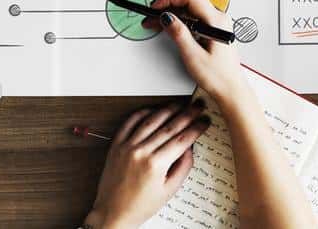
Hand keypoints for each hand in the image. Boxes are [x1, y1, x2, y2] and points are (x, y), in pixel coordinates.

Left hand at [85, 102, 210, 227]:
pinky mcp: (116, 144)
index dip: (196, 128)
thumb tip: (189, 148)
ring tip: (178, 105)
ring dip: (166, 110)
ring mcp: (126, 146)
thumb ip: (182, 168)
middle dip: (186, 115)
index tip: (204, 121)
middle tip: (196, 107)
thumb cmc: (141, 205)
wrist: (114, 211)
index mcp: (156, 165)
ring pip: (150, 121)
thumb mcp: (169, 191)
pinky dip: (141, 114)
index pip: (181, 140)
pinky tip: (151, 109)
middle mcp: (140, 151)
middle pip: (168, 127)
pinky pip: (129, 123)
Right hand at [146, 0, 246, 105]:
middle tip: (152, 15)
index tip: (155, 7)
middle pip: (189, 2)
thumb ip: (179, 33)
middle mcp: (219, 19)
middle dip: (168, 6)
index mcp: (217, 22)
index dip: (169, 0)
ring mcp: (217, 25)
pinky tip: (169, 27)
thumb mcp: (193, 55)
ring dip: (172, 13)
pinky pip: (194, 18)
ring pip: (190, 10)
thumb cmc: (218, 77)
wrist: (231, 91)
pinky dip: (179, 20)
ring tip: (156, 22)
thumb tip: (166, 17)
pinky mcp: (213, 30)